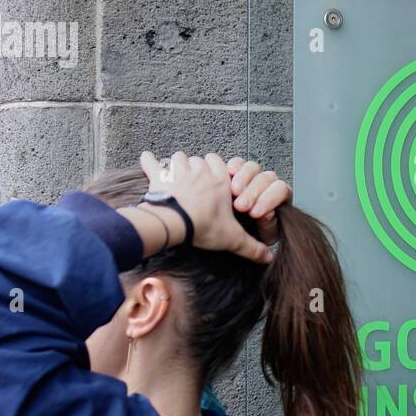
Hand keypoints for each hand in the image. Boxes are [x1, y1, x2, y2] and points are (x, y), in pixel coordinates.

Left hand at [139, 151, 275, 263]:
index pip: (219, 162)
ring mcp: (178, 172)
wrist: (175, 223)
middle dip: (197, 165)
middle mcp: (200, 172)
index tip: (215, 174)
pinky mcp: (159, 177)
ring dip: (177, 164)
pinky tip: (147, 158)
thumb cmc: (204, 227)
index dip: (216, 167)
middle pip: (199, 159)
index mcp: (219, 181)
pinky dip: (149, 160)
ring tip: (177, 174)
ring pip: (179, 157)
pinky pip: (152, 162)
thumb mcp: (232, 239)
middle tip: (196, 178)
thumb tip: (269, 257)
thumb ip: (251, 247)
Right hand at [226, 157, 292, 245]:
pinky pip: (236, 163)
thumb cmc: (254, 232)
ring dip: (243, 179)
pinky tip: (227, 175)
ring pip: (252, 167)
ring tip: (233, 193)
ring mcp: (253, 175)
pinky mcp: (236, 171)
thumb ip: (269, 224)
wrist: (234, 230)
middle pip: (266, 178)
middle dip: (253, 192)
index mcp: (280, 195)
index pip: (281, 189)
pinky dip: (233, 167)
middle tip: (241, 206)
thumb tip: (268, 214)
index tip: (255, 213)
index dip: (268, 200)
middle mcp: (268, 182)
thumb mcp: (264, 234)